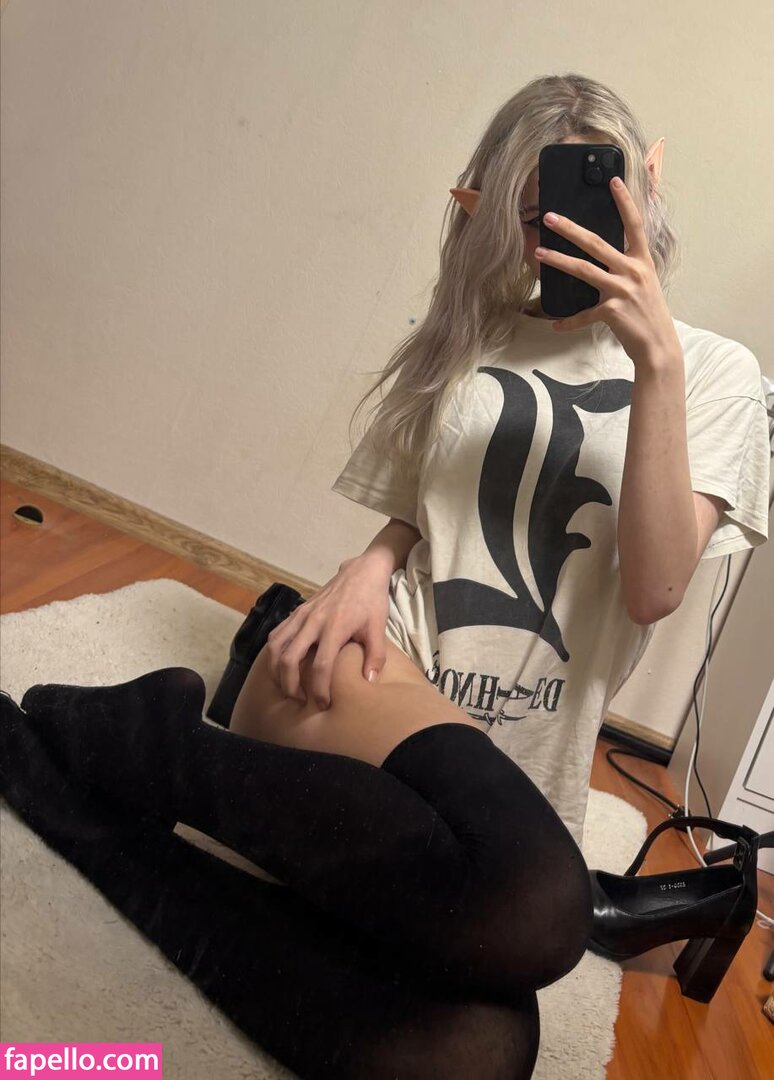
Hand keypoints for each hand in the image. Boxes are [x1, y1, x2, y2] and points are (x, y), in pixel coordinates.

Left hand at [534, 177, 680, 367]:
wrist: (658, 346)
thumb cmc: (648, 315)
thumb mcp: (644, 284)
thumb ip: (627, 268)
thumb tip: (604, 259)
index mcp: (642, 261)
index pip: (634, 224)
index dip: (625, 202)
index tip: (613, 181)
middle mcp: (633, 271)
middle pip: (596, 243)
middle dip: (571, 229)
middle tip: (550, 218)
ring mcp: (622, 290)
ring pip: (584, 270)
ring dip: (559, 260)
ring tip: (539, 253)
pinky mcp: (612, 311)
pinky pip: (583, 314)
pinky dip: (569, 321)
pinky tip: (556, 325)